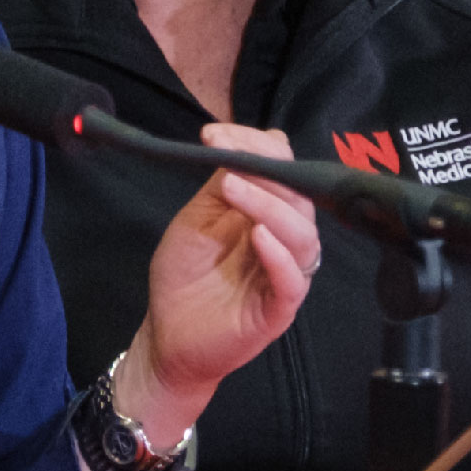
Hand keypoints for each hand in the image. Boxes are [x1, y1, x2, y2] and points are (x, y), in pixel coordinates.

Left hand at [111, 123, 319, 446]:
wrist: (168, 336)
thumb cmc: (185, 279)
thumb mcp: (197, 219)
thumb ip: (221, 186)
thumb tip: (234, 144)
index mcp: (270, 215)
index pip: (284, 171)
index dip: (259, 147)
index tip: (216, 134)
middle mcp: (286, 241)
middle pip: (298, 199)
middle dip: (266, 172)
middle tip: (227, 156)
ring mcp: (286, 275)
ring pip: (301, 236)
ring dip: (270, 206)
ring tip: (232, 187)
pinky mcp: (279, 309)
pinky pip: (293, 279)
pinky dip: (279, 256)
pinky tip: (258, 237)